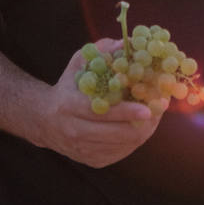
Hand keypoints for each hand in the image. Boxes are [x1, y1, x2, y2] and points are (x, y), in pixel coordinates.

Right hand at [33, 38, 166, 167]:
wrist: (44, 120)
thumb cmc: (68, 87)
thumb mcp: (79, 64)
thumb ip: (101, 52)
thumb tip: (126, 43)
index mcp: (69, 106)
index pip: (102, 112)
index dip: (127, 111)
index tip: (149, 108)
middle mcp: (74, 131)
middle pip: (116, 133)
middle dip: (143, 123)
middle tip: (159, 109)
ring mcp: (82, 150)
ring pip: (122, 146)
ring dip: (143, 131)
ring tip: (156, 116)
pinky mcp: (91, 160)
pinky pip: (120, 153)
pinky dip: (134, 141)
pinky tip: (142, 126)